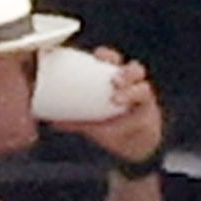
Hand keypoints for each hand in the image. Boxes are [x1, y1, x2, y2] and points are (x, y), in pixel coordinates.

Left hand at [50, 47, 164, 166]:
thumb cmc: (113, 128)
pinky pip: (144, 100)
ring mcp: (141, 94)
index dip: (106, 55)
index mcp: (116, 81)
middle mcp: (131, 84)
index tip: (97, 54)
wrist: (135, 146)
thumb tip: (51, 122)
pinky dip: (134, 103)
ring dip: (130, 85)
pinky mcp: (149, 107)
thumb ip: (74, 121)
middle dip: (123, 69)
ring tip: (117, 97)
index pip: (113, 62)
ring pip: (140, 82)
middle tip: (113, 78)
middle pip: (131, 68)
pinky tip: (125, 108)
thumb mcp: (92, 124)